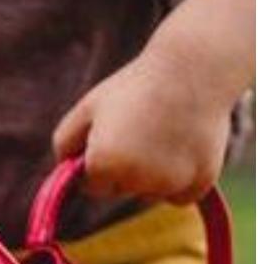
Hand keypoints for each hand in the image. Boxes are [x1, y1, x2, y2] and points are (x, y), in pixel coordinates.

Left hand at [52, 41, 233, 204]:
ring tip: (163, 133)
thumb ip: (66, 141)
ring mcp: (169, 185)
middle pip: (123, 191)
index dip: (99, 161)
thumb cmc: (136, 86)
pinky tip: (184, 144)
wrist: (193, 70)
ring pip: (152, 193)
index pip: (93, 186)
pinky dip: (181, 178)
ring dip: (153, 175)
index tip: (112, 134)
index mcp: (104, 163)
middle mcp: (136, 181)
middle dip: (125, 170)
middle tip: (141, 128)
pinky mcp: (198, 186)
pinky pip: (179, 194)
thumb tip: (64, 172)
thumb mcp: (90, 106)